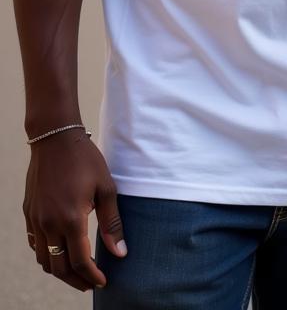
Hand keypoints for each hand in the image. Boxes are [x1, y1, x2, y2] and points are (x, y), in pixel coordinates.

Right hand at [23, 129, 125, 290]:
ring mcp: (35, 221)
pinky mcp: (29, 215)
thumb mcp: (107, 188)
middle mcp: (48, 225)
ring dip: (60, 270)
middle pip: (58, 267)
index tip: (103, 281)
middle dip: (75, 280)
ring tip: (77, 272)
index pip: (79, 261)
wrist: (55, 140)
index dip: (92, 276)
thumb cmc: (86, 161)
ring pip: (43, 259)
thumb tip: (120, 253)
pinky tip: (60, 252)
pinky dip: (46, 255)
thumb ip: (112, 223)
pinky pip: (34, 245)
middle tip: (91, 283)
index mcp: (70, 219)